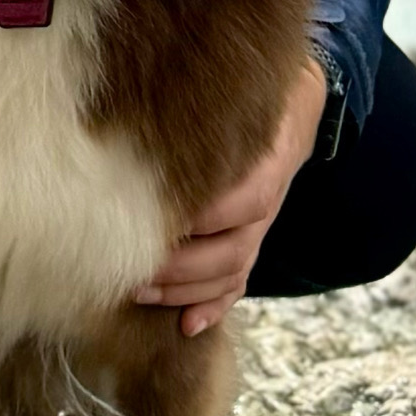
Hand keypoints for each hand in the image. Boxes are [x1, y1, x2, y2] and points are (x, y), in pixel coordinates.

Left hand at [135, 59, 324, 335]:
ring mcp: (260, 228)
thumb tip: (133, 89)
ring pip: (231, 272)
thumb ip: (197, 106)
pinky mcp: (251, 244)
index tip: (144, 223)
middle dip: (177, 266)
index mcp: (263, 163)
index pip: (239, 201)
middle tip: (123, 268)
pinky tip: (188, 326)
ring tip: (136, 293)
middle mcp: (265, 202)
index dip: (199, 218)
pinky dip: (215, 308)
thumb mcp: (234, 94)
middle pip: (229, 248)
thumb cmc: (243, 97)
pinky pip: (239, 285)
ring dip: (185, 291)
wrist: (292, 109)